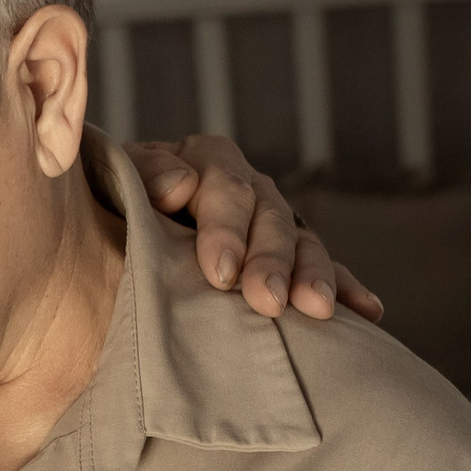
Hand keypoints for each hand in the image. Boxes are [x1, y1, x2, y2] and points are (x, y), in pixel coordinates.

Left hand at [125, 134, 384, 323]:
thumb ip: (143, 174)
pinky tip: (367, 311)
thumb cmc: (105, 205)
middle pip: (270, 217)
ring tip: (317, 310)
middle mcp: (245, 187)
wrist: (103, 233)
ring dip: (312, 275)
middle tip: (268, 302)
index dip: (225, 229)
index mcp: (204, 159)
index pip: (225, 187)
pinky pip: (321, 269)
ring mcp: (269, 222)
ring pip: (300, 243)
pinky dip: (344, 287)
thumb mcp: (114, 180)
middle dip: (271, 261)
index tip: (220, 274)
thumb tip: (181, 184)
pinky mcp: (284, 257)